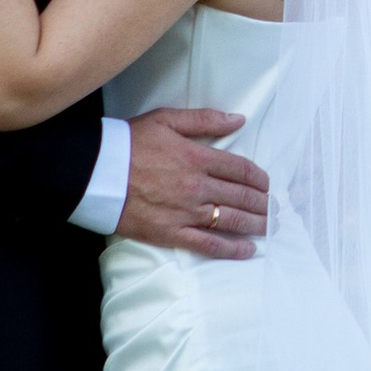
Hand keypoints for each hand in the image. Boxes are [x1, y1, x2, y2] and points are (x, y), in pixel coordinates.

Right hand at [118, 108, 270, 260]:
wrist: (94, 172)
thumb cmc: (129, 142)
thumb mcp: (167, 119)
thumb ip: (206, 120)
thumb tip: (239, 119)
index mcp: (199, 157)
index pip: (241, 169)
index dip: (259, 179)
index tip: (267, 185)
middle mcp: (198, 186)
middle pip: (241, 197)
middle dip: (263, 204)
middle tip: (275, 210)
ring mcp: (185, 212)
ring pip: (231, 221)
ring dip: (255, 225)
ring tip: (269, 228)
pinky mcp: (170, 233)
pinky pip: (208, 244)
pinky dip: (231, 249)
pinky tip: (247, 250)